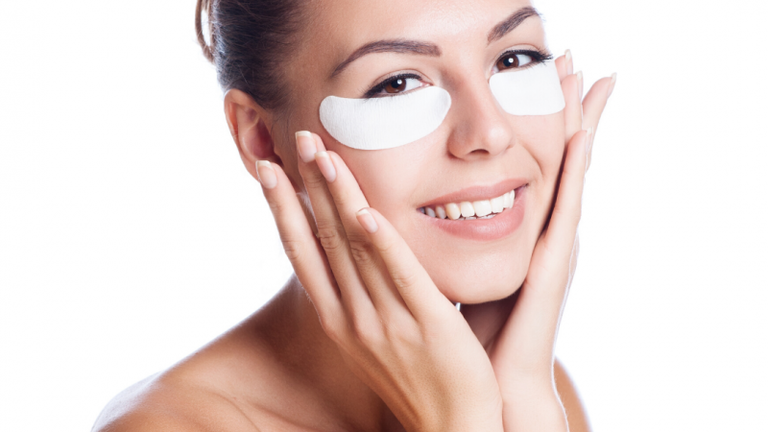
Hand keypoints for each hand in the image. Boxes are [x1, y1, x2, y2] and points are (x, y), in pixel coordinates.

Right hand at [254, 133, 503, 431]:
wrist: (452, 427)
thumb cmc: (417, 378)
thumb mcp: (374, 338)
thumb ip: (362, 294)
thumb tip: (354, 251)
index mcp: (338, 319)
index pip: (302, 253)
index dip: (283, 209)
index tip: (267, 170)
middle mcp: (353, 317)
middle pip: (324, 239)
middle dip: (308, 185)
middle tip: (298, 138)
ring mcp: (387, 321)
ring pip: (355, 248)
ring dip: (337, 197)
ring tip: (323, 153)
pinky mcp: (428, 324)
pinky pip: (401, 277)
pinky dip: (382, 244)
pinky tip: (368, 212)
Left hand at [461, 51, 615, 430]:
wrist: (495, 386)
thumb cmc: (476, 332)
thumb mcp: (460, 274)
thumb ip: (448, 243)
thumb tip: (420, 214)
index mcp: (520, 233)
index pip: (533, 164)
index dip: (539, 122)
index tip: (543, 78)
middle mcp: (542, 232)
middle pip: (557, 156)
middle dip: (566, 108)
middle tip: (575, 58)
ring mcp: (554, 246)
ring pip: (569, 171)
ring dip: (582, 123)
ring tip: (591, 77)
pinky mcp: (554, 265)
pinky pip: (564, 209)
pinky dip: (574, 171)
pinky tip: (580, 135)